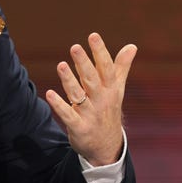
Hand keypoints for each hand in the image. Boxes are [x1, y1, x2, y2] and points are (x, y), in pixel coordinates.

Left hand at [45, 32, 136, 165]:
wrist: (108, 146)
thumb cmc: (109, 110)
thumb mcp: (117, 89)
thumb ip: (121, 67)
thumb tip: (132, 46)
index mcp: (110, 89)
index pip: (106, 68)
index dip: (100, 52)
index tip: (93, 36)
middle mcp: (101, 100)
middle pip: (92, 79)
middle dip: (84, 63)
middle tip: (75, 47)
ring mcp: (90, 114)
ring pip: (78, 95)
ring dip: (69, 81)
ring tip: (61, 65)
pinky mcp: (79, 127)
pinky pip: (68, 116)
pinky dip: (59, 105)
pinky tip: (49, 94)